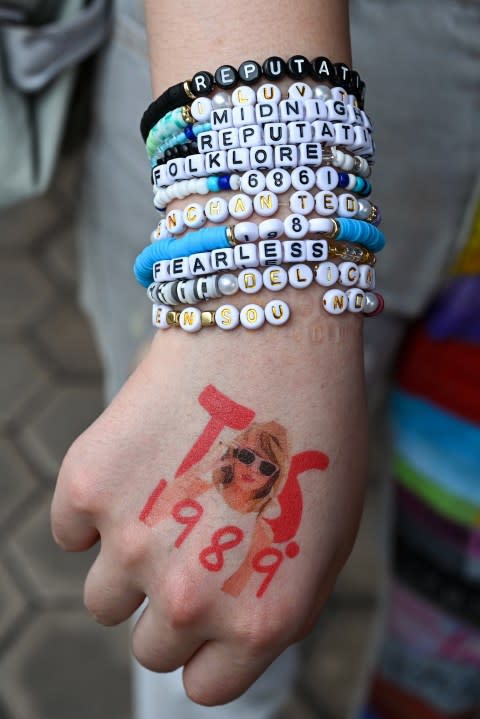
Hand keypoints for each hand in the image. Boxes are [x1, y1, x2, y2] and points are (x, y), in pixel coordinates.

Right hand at [51, 314, 366, 704]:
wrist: (273, 334)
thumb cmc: (312, 430)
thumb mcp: (326, 537)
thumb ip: (274, 605)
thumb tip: (221, 638)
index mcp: (259, 619)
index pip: (202, 685)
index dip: (207, 647)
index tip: (211, 608)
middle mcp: (191, 597)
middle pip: (149, 648)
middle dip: (169, 605)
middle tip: (195, 540)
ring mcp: (133, 543)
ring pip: (102, 598)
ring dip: (129, 561)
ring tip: (169, 498)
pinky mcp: (89, 486)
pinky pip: (70, 532)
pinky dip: (97, 507)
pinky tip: (141, 462)